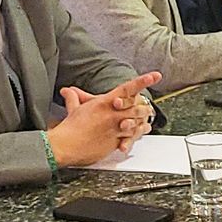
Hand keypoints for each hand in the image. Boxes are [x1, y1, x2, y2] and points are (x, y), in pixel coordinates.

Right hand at [46, 73, 161, 166]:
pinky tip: (140, 133)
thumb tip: (67, 90)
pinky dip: (136, 135)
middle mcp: (112, 114)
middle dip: (143, 107)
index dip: (143, 81)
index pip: (127, 89)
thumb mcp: (74, 109)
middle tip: (147, 108)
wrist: (66, 145)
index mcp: (104, 102)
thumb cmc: (70, 127)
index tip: (155, 76)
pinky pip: (130, 137)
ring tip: (146, 122)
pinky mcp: (115, 141)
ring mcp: (115, 128)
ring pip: (136, 122)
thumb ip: (74, 97)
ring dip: (142, 122)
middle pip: (136, 107)